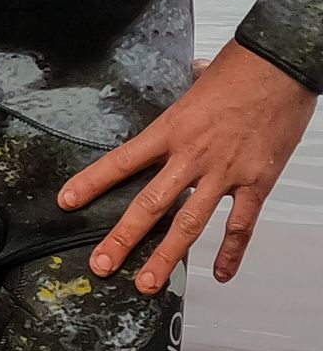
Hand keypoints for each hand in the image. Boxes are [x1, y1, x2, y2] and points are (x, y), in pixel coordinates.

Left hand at [58, 41, 317, 289]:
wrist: (283, 66)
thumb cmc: (242, 68)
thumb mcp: (199, 81)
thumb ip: (189, 89)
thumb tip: (194, 70)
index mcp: (170, 130)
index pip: (121, 162)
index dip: (91, 183)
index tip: (67, 202)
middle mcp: (192, 156)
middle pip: (149, 204)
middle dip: (122, 238)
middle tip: (101, 265)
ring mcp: (225, 172)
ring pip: (189, 223)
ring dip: (166, 257)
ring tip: (147, 284)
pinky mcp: (258, 181)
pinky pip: (241, 224)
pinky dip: (232, 252)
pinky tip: (221, 273)